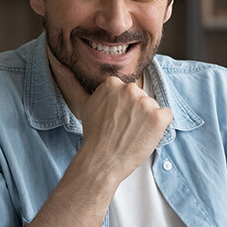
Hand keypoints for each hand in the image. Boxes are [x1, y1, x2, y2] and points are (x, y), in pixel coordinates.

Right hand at [52, 61, 171, 185]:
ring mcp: (145, 102)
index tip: (115, 119)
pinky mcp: (158, 117)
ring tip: (131, 134)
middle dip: (136, 113)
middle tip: (123, 129)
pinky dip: (160, 128)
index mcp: (113, 83)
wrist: (101, 161)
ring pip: (153, 108)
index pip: (127, 92)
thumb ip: (74, 84)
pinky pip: (167, 117)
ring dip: (147, 121)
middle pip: (141, 98)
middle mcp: (130, 89)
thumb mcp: (84, 105)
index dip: (123, 108)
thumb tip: (60, 66)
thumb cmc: (94, 136)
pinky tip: (145, 135)